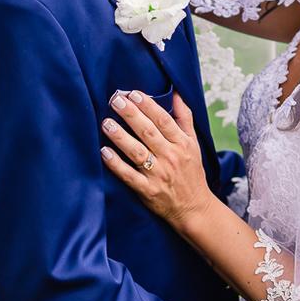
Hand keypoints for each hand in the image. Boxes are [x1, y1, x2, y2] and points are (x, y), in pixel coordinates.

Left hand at [99, 91, 213, 228]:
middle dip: (131, 115)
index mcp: (182, 144)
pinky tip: (104, 152)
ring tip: (106, 123)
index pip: (164, 120)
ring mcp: (158, 175)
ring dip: (120, 137)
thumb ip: (184, 117)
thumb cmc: (191, 172)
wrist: (194, 208)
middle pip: (148, 132)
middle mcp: (171, 157)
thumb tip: (176, 92)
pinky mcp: (148, 190)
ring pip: (137, 152)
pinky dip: (116, 164)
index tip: (133, 93)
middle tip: (116, 100)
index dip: (148, 105)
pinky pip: (129, 175)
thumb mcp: (194, 143)